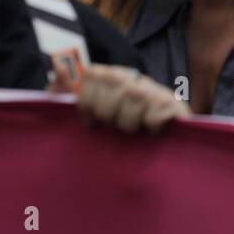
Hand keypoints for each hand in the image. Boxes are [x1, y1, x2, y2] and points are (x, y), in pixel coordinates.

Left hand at [53, 62, 189, 133]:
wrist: (143, 162)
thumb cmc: (104, 137)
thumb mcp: (77, 116)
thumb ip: (62, 93)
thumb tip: (58, 70)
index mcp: (108, 76)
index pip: (93, 74)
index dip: (86, 101)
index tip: (89, 119)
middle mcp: (133, 78)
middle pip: (116, 83)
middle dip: (107, 112)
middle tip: (110, 126)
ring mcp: (155, 90)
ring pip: (138, 94)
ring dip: (129, 121)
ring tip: (130, 130)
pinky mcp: (175, 106)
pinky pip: (159, 109)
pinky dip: (151, 124)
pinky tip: (150, 132)